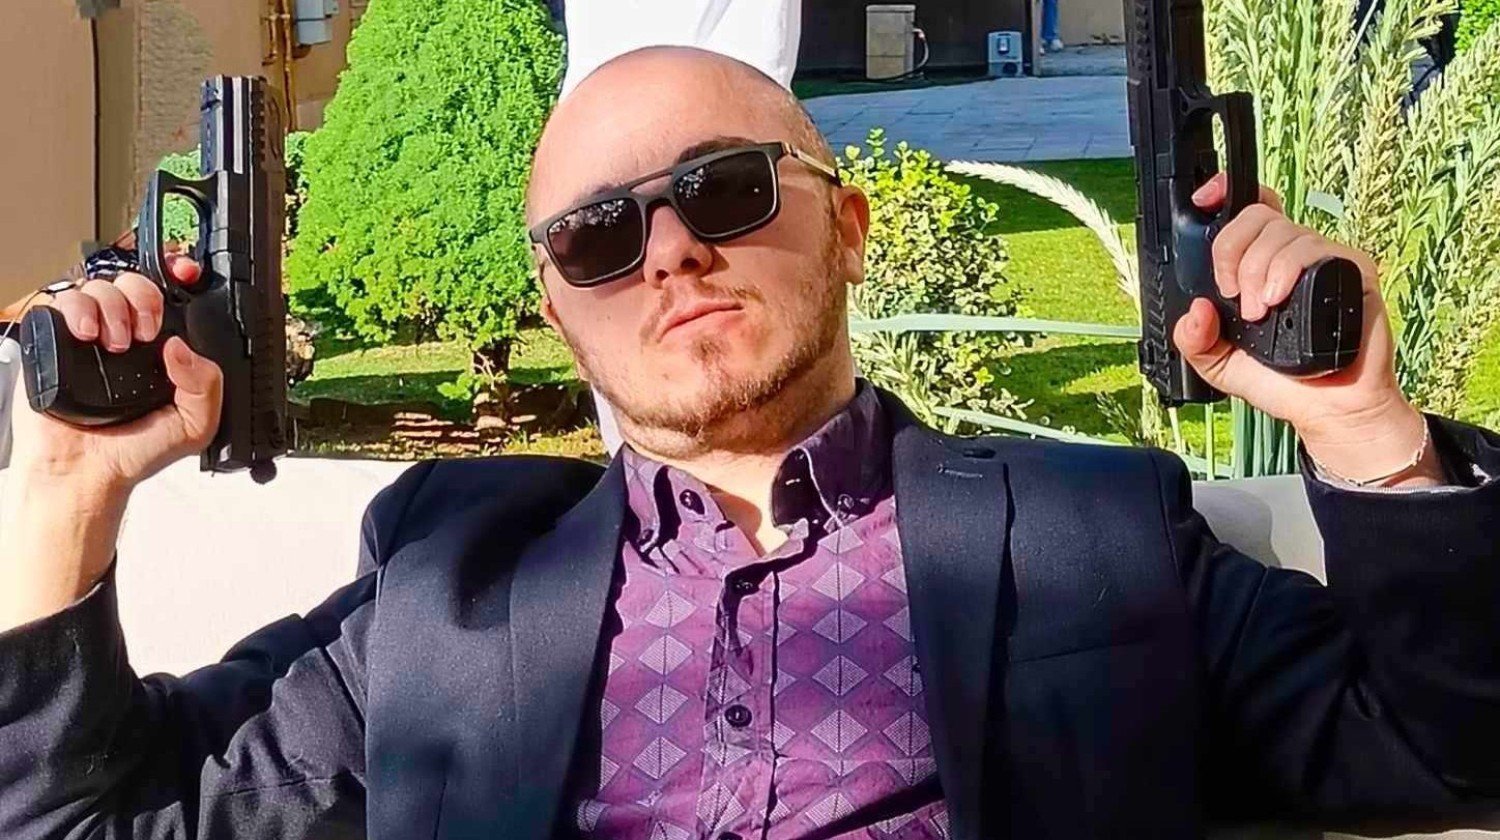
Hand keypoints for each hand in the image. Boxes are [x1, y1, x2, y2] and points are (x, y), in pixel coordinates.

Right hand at [8, 254, 221, 494]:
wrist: (85, 474)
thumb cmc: (134, 451)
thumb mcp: (195, 424)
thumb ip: (206, 385)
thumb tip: (182, 347)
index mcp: (161, 350)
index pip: (170, 298)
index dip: (177, 278)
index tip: (186, 277)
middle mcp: (125, 336)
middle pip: (134, 282)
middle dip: (145, 295)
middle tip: (147, 328)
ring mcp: (88, 337)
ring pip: (98, 286)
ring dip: (113, 305)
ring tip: (116, 343)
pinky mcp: (53, 342)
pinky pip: (58, 303)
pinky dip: (75, 308)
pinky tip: (87, 334)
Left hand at [1172, 174, 1438, 485]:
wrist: (1328, 409)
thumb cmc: (1282, 382)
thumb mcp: (1218, 364)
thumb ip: (1194, 340)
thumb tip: (1194, 311)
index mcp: (1260, 266)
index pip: (1246, 212)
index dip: (1223, 195)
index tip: (1203, 202)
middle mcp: (1291, 256)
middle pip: (1255, 216)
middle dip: (1231, 252)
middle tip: (1233, 296)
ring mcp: (1323, 260)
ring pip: (1281, 232)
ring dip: (1257, 271)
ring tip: (1259, 312)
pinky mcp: (1352, 269)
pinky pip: (1314, 249)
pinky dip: (1287, 270)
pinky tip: (1278, 299)